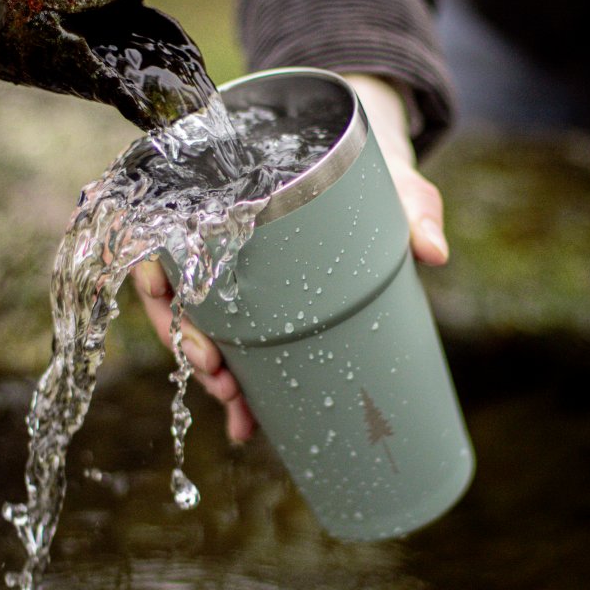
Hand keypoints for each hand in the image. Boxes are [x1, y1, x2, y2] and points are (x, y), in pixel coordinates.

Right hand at [133, 72, 448, 443]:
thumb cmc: (376, 172)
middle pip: (176, 291)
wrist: (380, 173)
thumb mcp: (396, 184)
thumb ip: (415, 208)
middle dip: (186, 342)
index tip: (170, 302)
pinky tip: (248, 417)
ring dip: (206, 370)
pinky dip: (236, 381)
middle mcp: (224, 236)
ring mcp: (237, 271)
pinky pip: (233, 340)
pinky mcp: (258, 300)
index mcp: (233, 197)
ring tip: (237, 406)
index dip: (156, 275)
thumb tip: (433, 253)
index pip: (167, 233)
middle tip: (219, 378)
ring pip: (197, 324)